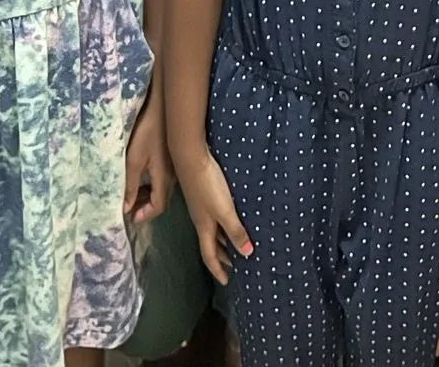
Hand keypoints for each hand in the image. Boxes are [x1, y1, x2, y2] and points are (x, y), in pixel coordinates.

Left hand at [125, 98, 173, 222]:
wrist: (164, 108)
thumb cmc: (147, 132)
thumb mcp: (133, 160)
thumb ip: (130, 185)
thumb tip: (126, 208)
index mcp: (163, 179)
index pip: (158, 206)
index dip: (145, 215)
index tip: (131, 218)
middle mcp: (172, 176)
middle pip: (161, 200)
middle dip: (145, 207)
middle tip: (129, 208)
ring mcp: (174, 167)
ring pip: (162, 189)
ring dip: (148, 196)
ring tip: (132, 195)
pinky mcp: (172, 158)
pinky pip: (163, 179)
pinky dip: (152, 185)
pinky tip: (142, 178)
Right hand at [177, 150, 251, 284]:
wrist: (191, 158)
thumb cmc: (208, 186)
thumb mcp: (225, 211)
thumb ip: (235, 231)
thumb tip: (247, 254)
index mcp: (204, 228)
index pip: (209, 256)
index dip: (217, 270)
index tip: (225, 281)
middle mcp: (200, 220)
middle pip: (210, 244)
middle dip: (221, 256)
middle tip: (232, 266)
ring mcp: (200, 206)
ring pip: (211, 230)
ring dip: (221, 240)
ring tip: (232, 245)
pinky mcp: (202, 193)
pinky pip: (212, 217)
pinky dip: (220, 224)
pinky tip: (227, 216)